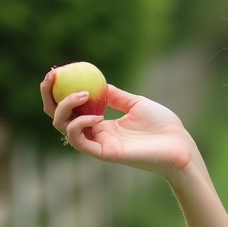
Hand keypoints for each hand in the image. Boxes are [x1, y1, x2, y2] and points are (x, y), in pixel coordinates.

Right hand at [40, 71, 199, 178]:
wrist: (179, 144)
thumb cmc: (162, 125)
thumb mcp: (136, 103)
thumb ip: (116, 96)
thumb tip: (97, 83)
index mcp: (102, 123)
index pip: (71, 108)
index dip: (58, 91)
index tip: (55, 73)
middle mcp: (96, 134)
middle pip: (59, 118)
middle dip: (49, 97)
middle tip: (51, 78)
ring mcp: (99, 144)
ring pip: (64, 128)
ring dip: (65, 108)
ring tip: (83, 94)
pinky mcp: (105, 153)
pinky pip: (80, 141)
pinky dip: (80, 126)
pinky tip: (96, 117)